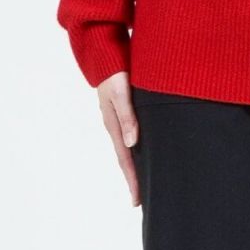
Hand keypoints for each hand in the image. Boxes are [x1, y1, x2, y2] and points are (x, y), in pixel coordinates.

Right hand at [97, 71, 140, 206]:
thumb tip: (132, 143)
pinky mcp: (125, 111)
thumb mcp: (121, 91)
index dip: (132, 180)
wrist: (104, 48)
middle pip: (127, 159)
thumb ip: (127, 116)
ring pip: (129, 149)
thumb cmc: (114, 68)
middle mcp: (116, 125)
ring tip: (145, 183)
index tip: (137, 200)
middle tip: (141, 200)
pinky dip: (138, 150)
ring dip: (136, 166)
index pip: (126, 160)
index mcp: (114, 124)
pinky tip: (144, 154)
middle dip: (134, 180)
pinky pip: (131, 136)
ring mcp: (119, 119)